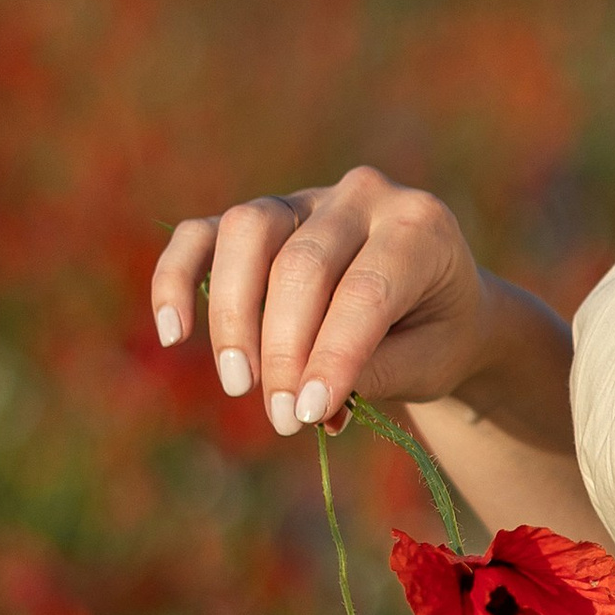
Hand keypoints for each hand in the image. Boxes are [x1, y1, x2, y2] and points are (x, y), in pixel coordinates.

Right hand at [152, 172, 494, 433]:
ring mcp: (304, 199)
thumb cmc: (434, 335)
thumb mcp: (429, 361)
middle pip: (302, 264)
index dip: (331, 356)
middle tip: (284, 418)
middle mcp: (362, 196)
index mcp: (419, 226)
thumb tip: (307, 397)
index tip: (310, 414)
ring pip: (247, 233)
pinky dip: (177, 277)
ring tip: (240, 384)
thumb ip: (374, 371)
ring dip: (234, 315)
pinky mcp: (260, 217)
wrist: (439, 304)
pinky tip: (174, 331)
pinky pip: (203, 234)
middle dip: (284, 350)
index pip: (364, 289)